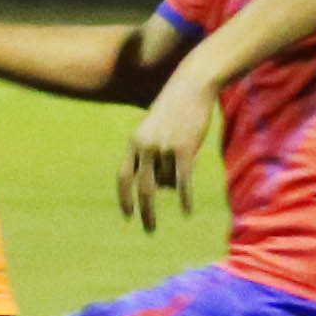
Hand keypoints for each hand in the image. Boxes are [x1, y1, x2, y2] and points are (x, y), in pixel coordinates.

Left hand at [117, 86, 212, 227]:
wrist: (192, 85)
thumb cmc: (176, 108)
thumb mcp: (156, 130)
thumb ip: (152, 157)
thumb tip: (161, 189)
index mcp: (134, 142)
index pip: (123, 177)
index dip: (125, 198)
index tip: (128, 215)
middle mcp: (145, 147)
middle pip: (144, 189)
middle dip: (145, 212)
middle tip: (149, 230)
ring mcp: (163, 148)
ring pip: (169, 181)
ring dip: (177, 180)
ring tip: (184, 161)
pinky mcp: (183, 149)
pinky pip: (182, 182)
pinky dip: (185, 199)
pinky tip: (187, 212)